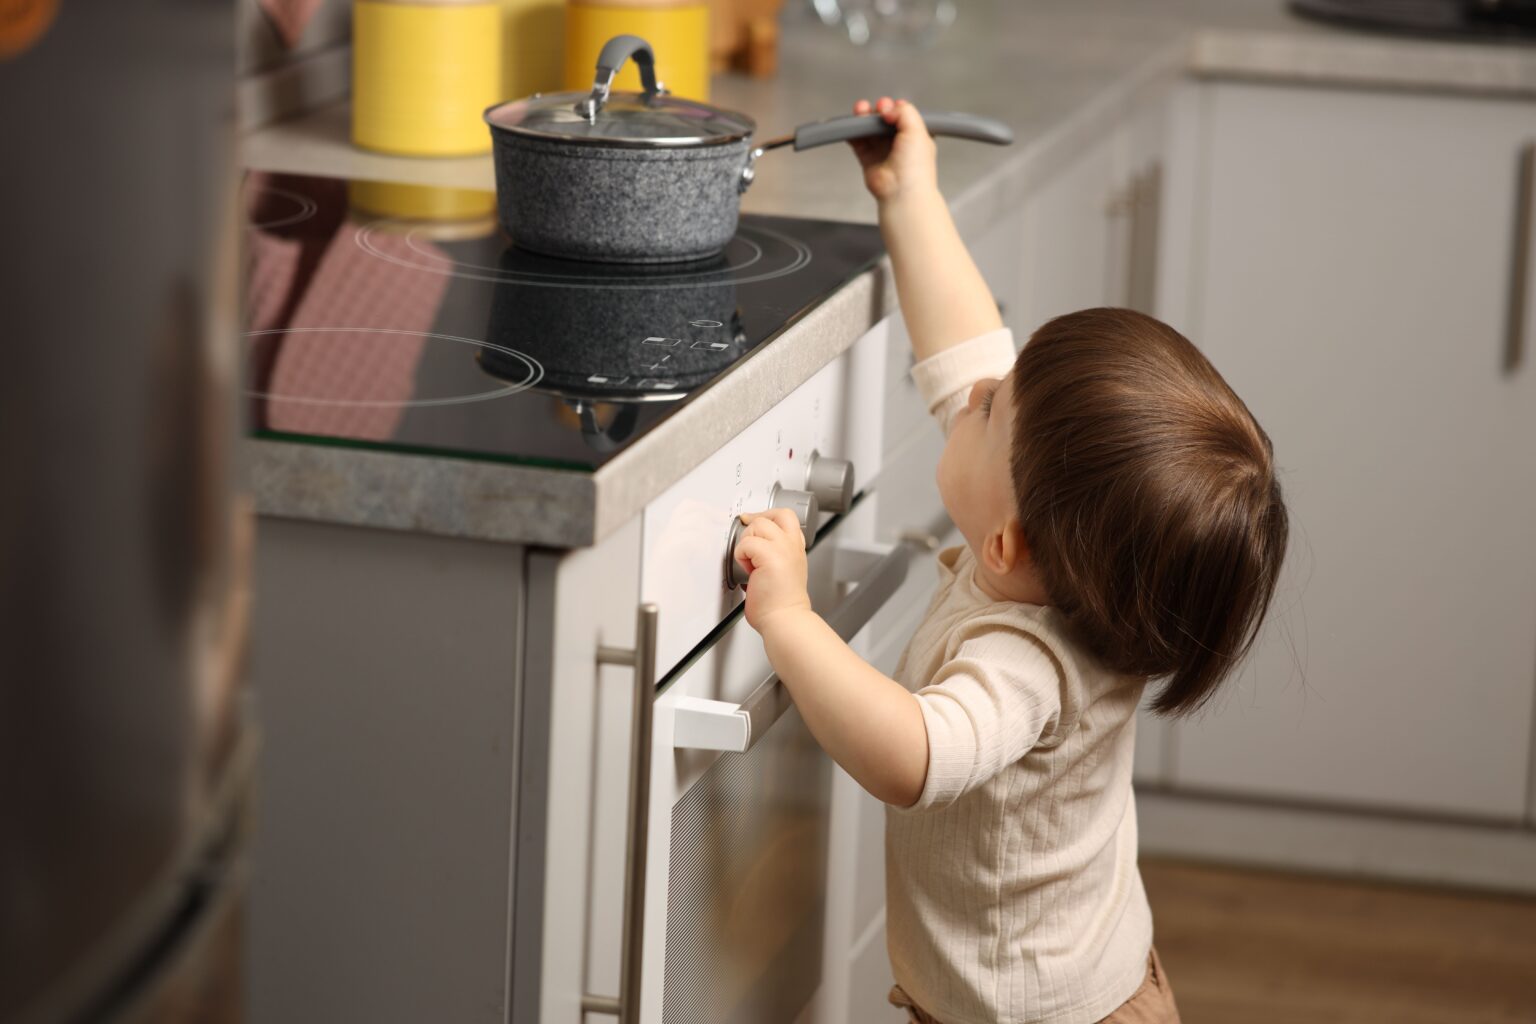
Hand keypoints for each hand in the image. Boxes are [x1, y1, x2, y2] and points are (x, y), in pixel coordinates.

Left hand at [733, 508, 812, 632]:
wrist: (785, 619)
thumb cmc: (780, 605)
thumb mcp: (783, 573)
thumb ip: (773, 557)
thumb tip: (752, 551)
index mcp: (796, 550)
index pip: (787, 519)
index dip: (769, 518)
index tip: (754, 523)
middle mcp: (792, 546)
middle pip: (777, 513)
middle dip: (758, 520)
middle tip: (748, 535)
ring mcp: (783, 549)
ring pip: (758, 524)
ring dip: (747, 541)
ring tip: (749, 561)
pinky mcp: (770, 556)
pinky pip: (746, 543)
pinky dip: (741, 555)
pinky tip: (747, 570)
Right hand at [848, 97, 936, 202]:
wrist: (902, 193)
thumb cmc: (916, 169)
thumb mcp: (917, 130)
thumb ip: (904, 112)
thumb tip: (890, 108)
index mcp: (916, 135)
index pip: (903, 113)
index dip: (894, 107)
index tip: (889, 107)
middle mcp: (900, 143)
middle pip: (884, 120)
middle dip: (877, 111)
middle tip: (875, 110)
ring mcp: (884, 151)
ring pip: (870, 129)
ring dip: (863, 119)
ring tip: (860, 112)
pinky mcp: (869, 160)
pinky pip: (858, 142)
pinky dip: (852, 134)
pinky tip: (850, 127)